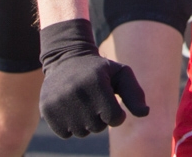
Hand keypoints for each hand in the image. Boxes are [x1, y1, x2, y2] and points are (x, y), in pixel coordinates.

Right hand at [38, 19, 148, 136]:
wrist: (66, 59)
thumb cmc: (99, 70)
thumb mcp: (120, 73)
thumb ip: (134, 94)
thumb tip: (145, 113)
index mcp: (97, 82)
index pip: (114, 119)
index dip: (116, 114)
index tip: (111, 101)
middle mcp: (76, 91)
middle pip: (97, 128)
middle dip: (100, 118)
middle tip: (94, 100)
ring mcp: (59, 100)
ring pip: (81, 132)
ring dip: (85, 122)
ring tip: (82, 103)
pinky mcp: (46, 109)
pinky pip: (65, 134)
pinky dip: (69, 126)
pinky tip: (70, 108)